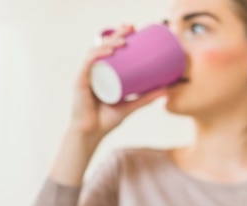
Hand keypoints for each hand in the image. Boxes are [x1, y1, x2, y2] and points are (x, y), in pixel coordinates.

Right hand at [68, 24, 166, 148]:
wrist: (91, 134)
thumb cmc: (106, 121)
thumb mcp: (130, 106)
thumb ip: (146, 98)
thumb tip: (166, 90)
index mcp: (103, 73)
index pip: (110, 50)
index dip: (120, 37)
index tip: (134, 31)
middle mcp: (93, 71)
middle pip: (103, 47)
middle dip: (117, 34)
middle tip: (131, 29)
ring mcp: (86, 76)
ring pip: (96, 52)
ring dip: (109, 43)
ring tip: (123, 42)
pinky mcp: (80, 82)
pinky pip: (88, 64)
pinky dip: (97, 55)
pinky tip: (107, 51)